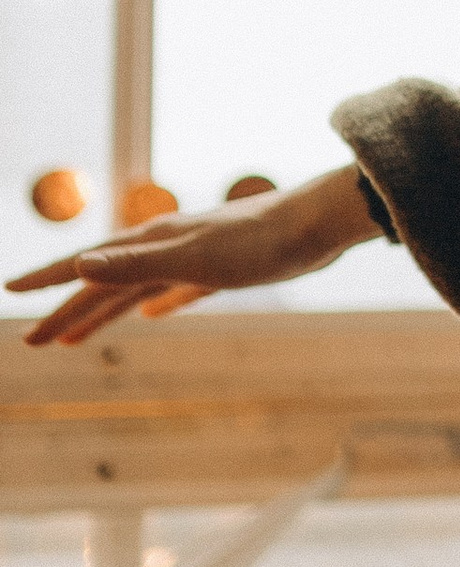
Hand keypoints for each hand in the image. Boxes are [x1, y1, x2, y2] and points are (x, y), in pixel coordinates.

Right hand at [9, 166, 379, 350]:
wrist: (322, 224)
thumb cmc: (261, 241)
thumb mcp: (194, 259)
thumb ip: (137, 264)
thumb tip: (81, 264)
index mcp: (152, 243)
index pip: (86, 264)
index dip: (48, 279)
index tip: (11, 292)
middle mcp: (166, 246)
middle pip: (105, 283)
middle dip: (67, 311)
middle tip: (33, 342)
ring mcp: (194, 256)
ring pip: (136, 289)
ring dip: (105, 312)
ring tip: (76, 338)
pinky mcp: (225, 268)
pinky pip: (178, 290)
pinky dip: (159, 303)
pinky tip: (156, 314)